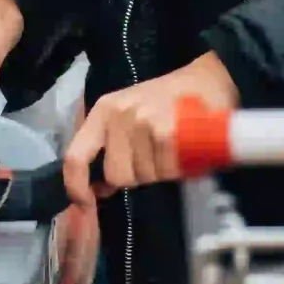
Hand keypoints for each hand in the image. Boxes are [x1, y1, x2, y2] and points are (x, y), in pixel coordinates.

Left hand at [64, 54, 239, 209]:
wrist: (208, 79)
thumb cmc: (166, 101)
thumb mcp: (128, 116)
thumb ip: (110, 149)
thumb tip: (99, 189)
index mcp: (102, 112)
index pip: (74, 156)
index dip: (76, 187)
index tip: (87, 204)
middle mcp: (118, 114)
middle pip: (116, 175)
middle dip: (137, 176)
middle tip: (154, 157)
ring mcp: (142, 121)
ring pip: (144, 176)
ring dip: (160, 172)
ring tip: (170, 149)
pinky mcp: (167, 130)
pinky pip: (166, 171)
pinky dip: (177, 169)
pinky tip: (183, 151)